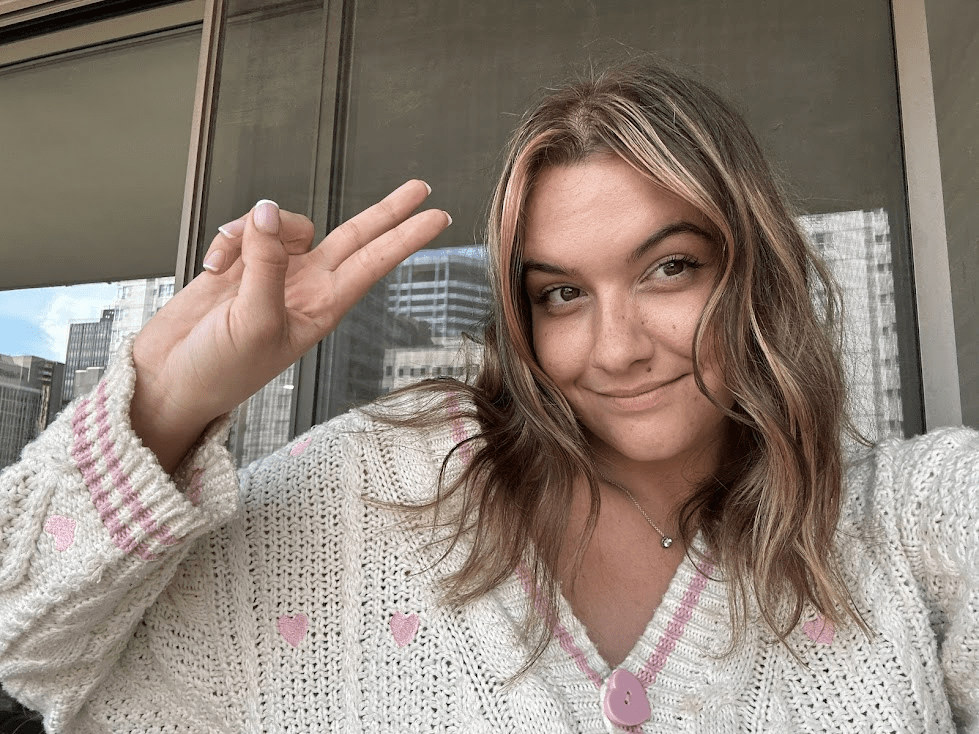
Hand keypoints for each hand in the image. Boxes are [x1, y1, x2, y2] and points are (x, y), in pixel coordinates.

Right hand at [131, 180, 449, 472]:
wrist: (168, 381)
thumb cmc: (219, 370)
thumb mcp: (253, 322)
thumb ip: (267, 264)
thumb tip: (270, 214)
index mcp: (321, 307)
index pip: (373, 262)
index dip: (405, 236)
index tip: (437, 217)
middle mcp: (304, 286)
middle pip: (354, 236)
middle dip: (385, 211)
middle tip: (419, 187)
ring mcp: (272, 273)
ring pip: (283, 222)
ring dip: (255, 228)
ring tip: (226, 264)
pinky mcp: (239, 265)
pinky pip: (244, 229)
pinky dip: (227, 238)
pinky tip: (212, 266)